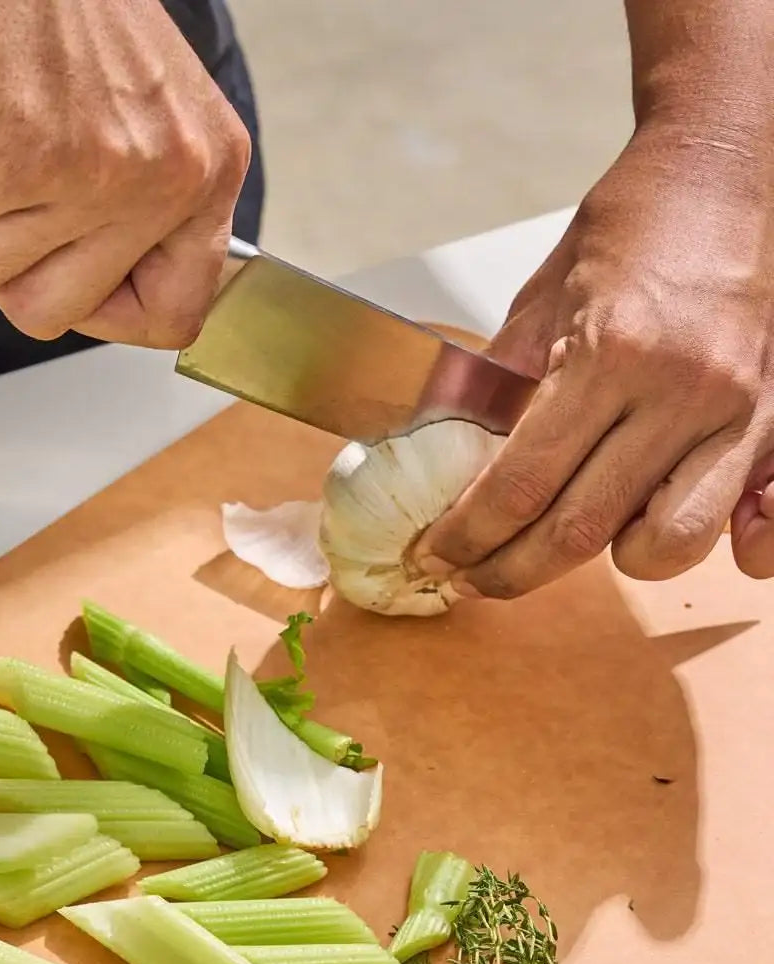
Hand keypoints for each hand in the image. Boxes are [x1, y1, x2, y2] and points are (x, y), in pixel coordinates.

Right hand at [0, 0, 249, 347]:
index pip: (173, 313)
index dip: (103, 312)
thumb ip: (136, 196)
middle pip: (55, 311)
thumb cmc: (50, 1)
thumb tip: (92, 282)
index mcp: (206, 169)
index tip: (62, 282)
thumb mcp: (140, 104)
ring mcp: (84, 173)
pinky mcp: (5, 157)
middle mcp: (160, 178)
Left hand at [416, 123, 773, 596]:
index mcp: (611, 352)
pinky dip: (707, 549)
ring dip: (602, 565)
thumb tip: (449, 466)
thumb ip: (499, 389)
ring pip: (666, 545)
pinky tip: (653, 535)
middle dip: (509, 571)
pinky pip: (744, 521)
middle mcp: (681, 389)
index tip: (435, 555)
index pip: (521, 484)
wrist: (721, 174)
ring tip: (560, 545)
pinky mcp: (773, 420)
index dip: (468, 536)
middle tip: (469, 578)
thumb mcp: (541, 301)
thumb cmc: (631, 229)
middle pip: (581, 531)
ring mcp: (736, 410)